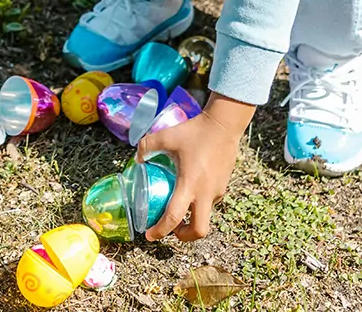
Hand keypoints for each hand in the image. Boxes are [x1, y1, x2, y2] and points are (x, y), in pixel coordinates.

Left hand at [136, 94, 253, 240]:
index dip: (160, 231)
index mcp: (189, 185)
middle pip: (199, 230)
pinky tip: (190, 189)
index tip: (149, 235)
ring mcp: (217, 191)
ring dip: (192, 218)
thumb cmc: (195, 132)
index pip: (174, 218)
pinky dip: (199, 204)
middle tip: (171, 230)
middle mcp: (205, 194)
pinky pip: (210, 202)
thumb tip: (138, 159)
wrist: (224, 125)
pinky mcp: (223, 186)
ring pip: (205, 216)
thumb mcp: (166, 136)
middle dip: (184, 236)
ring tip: (178, 206)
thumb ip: (147, 146)